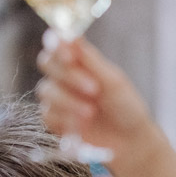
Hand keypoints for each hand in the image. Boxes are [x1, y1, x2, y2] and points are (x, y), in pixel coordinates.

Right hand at [35, 30, 154, 163]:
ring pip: (46, 90)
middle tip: (94, 90)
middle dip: (69, 76)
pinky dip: (65, 119)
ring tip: (91, 112)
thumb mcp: (112, 80)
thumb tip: (72, 35)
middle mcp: (64, 75)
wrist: (129, 141)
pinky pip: (47, 114)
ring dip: (69, 101)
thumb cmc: (125, 107)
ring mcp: (57, 97)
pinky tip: (82, 125)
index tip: (69, 55)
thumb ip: (89, 59)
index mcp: (79, 60)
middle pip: (46, 63)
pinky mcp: (53, 119)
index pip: (56, 43)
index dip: (56, 45)